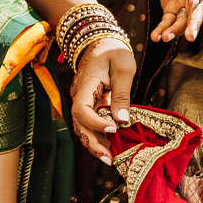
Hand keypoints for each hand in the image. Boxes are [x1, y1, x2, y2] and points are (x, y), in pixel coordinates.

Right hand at [69, 37, 136, 159]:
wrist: (101, 42)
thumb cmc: (114, 52)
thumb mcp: (124, 68)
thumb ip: (122, 94)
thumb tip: (122, 120)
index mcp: (86, 84)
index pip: (81, 109)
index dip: (95, 123)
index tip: (114, 128)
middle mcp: (79, 95)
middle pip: (79, 124)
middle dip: (93, 143)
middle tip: (110, 159)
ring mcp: (83, 101)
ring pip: (83, 127)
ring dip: (95, 144)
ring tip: (110, 159)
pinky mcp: (89, 105)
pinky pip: (90, 123)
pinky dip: (99, 136)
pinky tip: (111, 147)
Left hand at [136, 0, 202, 44]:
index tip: (191, 2)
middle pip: (197, 10)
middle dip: (194, 24)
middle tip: (190, 36)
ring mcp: (183, 2)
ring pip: (184, 20)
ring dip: (176, 30)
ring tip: (164, 38)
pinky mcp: (172, 8)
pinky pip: (169, 21)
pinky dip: (163, 29)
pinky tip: (155, 37)